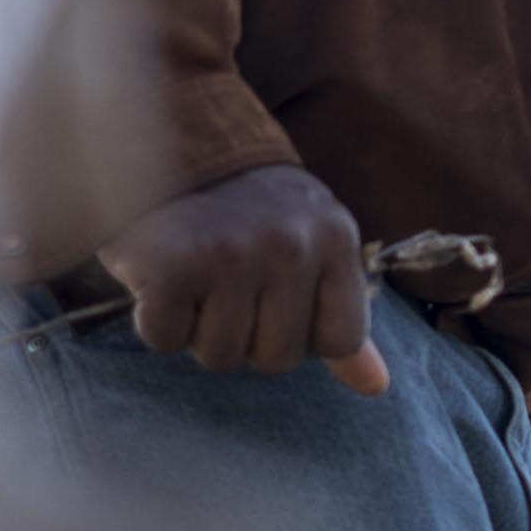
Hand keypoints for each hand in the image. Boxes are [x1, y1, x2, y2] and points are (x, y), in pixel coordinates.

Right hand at [99, 166, 387, 393]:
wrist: (156, 142)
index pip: (338, 339)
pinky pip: (166, 339)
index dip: (300, 333)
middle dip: (244, 334)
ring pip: (219, 355)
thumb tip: (376, 387)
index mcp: (333, 236)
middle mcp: (289, 244)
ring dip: (197, 327)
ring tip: (192, 273)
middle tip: (222, 281)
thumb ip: (336, 314)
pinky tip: (159, 273)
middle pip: (276, 359)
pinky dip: (154, 319)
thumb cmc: (236, 210)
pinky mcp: (171, 266)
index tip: (272, 295)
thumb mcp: (305, 246)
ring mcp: (230, 254)